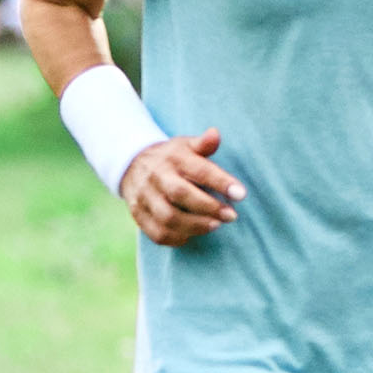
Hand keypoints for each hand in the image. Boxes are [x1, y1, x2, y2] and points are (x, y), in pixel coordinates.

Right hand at [120, 128, 244, 246]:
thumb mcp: (186, 145)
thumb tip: (215, 134)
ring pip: (168, 218)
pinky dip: (177, 238)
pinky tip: (192, 235)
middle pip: (181, 194)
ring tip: (216, 225)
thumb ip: (203, 144)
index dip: (221, 182)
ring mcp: (144, 197)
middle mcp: (156, 177)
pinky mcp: (138, 215)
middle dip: (209, 207)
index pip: (199, 170)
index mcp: (173, 158)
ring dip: (195, 226)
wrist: (131, 165)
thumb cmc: (171, 157)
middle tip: (231, 216)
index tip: (241, 194)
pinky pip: (156, 233)